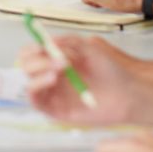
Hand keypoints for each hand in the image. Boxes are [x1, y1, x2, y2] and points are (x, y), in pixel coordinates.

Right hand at [18, 34, 146, 124]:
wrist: (126, 94)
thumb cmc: (110, 71)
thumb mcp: (89, 47)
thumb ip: (67, 41)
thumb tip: (45, 40)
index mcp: (56, 62)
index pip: (32, 54)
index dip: (32, 48)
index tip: (41, 44)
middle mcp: (51, 78)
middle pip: (26, 67)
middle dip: (36, 59)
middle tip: (56, 58)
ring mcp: (53, 95)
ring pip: (28, 82)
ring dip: (38, 71)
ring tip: (60, 67)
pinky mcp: (55, 111)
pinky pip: (35, 101)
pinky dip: (37, 87)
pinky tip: (53, 79)